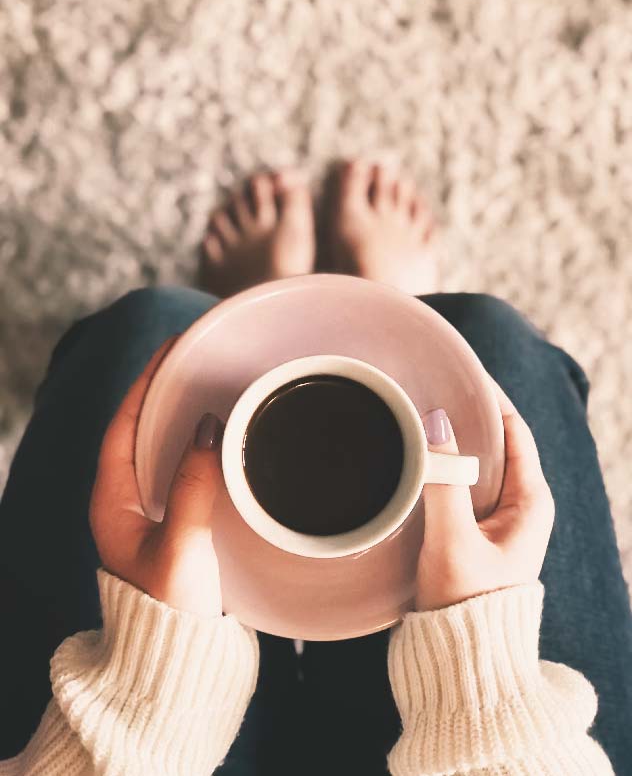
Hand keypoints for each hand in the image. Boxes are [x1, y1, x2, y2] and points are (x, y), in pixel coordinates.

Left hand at [89, 337, 224, 618]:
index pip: (122, 425)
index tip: (171, 350)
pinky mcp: (173, 529)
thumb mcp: (182, 546)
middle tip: (197, 360)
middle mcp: (124, 505)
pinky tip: (222, 441)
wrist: (177, 666)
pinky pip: (180, 472)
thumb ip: (194, 487)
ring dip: (181, 418)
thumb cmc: (171, 611)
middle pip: (139, 431)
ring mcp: (148, 517)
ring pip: (160, 451)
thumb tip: (209, 428)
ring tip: (211, 387)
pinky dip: (197, 448)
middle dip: (164, 393)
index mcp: (111, 503)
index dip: (144, 384)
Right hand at [415, 379, 554, 611]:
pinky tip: (416, 459)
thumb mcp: (453, 541)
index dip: (489, 396)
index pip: (514, 430)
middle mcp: (519, 505)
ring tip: (418, 414)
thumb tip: (436, 422)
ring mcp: (497, 520)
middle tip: (430, 386)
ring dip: (451, 441)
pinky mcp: (474, 533)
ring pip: (475, 463)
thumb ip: (444, 482)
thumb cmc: (465, 605)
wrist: (463, 661)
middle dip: (466, 414)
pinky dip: (442, 467)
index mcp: (530, 502)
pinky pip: (460, 485)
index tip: (459, 370)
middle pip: (495, 442)